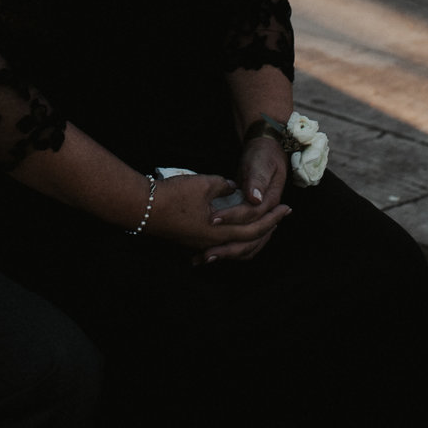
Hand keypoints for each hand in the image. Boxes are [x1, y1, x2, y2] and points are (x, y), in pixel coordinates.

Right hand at [144, 171, 290, 259]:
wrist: (141, 208)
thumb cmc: (174, 195)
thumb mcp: (203, 184)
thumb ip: (224, 186)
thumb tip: (234, 188)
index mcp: (219, 231)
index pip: (253, 228)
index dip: (272, 218)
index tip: (287, 208)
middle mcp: (211, 242)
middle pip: (245, 241)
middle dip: (265, 228)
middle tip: (280, 217)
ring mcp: (199, 242)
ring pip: (231, 244)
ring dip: (247, 234)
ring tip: (258, 223)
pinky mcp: (189, 239)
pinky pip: (217, 242)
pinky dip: (230, 235)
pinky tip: (229, 228)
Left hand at [198, 135, 290, 262]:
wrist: (268, 150)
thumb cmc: (263, 155)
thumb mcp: (260, 164)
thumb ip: (256, 180)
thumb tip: (254, 199)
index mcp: (269, 201)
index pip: (251, 217)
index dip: (232, 219)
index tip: (212, 220)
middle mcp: (265, 215)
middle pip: (248, 240)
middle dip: (226, 249)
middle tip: (205, 255)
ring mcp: (257, 219)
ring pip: (245, 245)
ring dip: (226, 253)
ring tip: (203, 259)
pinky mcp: (247, 220)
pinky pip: (239, 240)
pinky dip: (226, 248)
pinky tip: (208, 251)